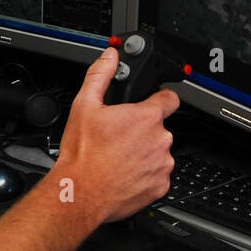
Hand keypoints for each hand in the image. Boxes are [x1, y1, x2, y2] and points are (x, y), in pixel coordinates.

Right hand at [53, 47, 178, 223]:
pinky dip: (145, 174)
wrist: (81, 193)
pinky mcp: (160, 186)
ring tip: (119, 158)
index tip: (152, 103)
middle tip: (119, 137)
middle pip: (159, 128)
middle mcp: (160, 139)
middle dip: (143, 130)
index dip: (160, 98)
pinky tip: (124, 173)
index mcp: (146, 117)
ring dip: (145, 153)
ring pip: (159, 152)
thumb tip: (109, 57)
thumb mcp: (84, 106)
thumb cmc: (83, 154)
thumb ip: (100, 75)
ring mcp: (162, 164)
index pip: (170, 98)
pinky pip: (158, 175)